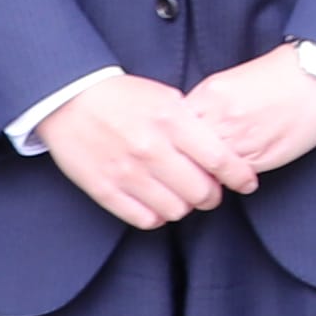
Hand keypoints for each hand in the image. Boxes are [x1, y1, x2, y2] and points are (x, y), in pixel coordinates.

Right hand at [32, 74, 231, 228]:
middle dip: (212, 195)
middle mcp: (151, 149)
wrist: (68, 99)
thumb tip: (222, 151)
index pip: (220, 160)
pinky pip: (145, 219)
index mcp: (171, 121)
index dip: (240, 177)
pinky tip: (157, 202)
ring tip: (180, 195)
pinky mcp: (105, 189)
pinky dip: (157, 215)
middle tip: (210, 191)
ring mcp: (127, 172)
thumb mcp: (164, 97)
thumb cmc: (121, 96)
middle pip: (201, 193)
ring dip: (184, 206)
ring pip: (176, 210)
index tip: (247, 183)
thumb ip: (193, 124)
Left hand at [181, 44, 315, 186]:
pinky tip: (231, 176)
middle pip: (184, 150)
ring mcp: (238, 139)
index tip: (175, 146)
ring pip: (205, 168)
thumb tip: (192, 129)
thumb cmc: (281, 75)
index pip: (174, 125)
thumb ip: (210, 104)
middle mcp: (220, 116)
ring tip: (204, 178)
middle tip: (182, 170)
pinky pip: (233, 176)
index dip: (173, 139)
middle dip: (182, 161)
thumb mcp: (233, 81)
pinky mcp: (259, 156)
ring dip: (202, 175)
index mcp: (210, 93)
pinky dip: (228, 178)